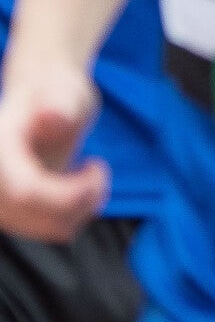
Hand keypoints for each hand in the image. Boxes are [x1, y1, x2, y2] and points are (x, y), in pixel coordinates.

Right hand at [0, 64, 106, 239]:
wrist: (42, 104)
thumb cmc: (55, 94)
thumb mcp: (63, 90)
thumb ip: (59, 103)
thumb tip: (51, 116)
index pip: (26, 192)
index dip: (70, 192)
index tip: (98, 165)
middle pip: (38, 215)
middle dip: (82, 198)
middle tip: (98, 167)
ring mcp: (0, 203)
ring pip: (50, 228)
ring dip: (84, 206)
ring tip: (91, 172)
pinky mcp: (14, 216)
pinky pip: (52, 230)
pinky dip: (77, 213)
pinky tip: (82, 186)